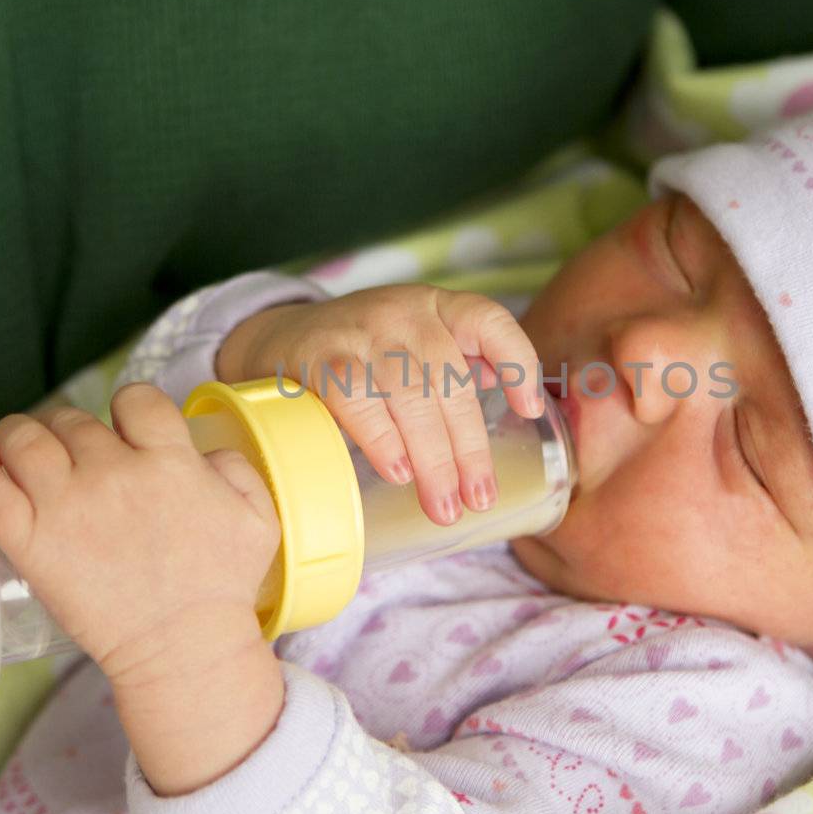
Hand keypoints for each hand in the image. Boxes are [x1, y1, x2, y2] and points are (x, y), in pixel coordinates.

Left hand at [0, 386, 285, 794]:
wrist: (183, 647)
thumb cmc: (222, 587)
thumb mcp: (259, 516)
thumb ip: (235, 468)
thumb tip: (202, 449)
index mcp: (170, 461)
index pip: (135, 399)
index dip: (127, 407)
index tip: (124, 428)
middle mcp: (114, 474)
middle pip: (73, 421)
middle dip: (70, 429)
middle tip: (71, 452)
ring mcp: (66, 507)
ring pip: (23, 439)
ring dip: (18, 433)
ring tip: (17, 445)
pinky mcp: (31, 543)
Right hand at [216, 285, 543, 525]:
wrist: (281, 338)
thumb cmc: (366, 354)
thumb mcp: (417, 344)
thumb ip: (461, 370)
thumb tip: (516, 412)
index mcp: (438, 308)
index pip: (489, 321)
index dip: (517, 363)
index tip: (531, 410)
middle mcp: (404, 313)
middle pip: (450, 380)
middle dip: (469, 447)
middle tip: (479, 497)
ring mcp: (362, 331)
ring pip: (410, 396)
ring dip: (433, 459)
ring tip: (444, 505)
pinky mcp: (321, 356)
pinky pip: (356, 398)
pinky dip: (381, 438)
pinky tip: (397, 472)